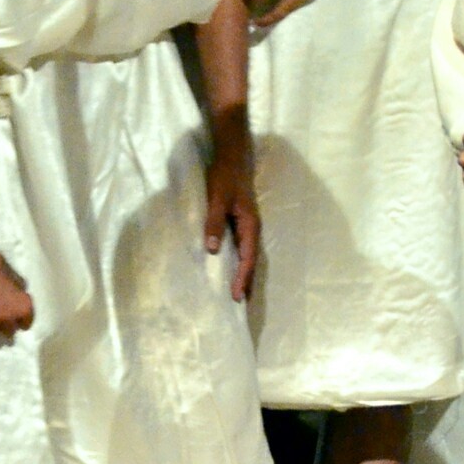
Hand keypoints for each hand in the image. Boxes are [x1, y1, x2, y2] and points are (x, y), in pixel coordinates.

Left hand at [203, 133, 258, 300]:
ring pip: (248, 256)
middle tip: (240, 306)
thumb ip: (214, 222)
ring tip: (238, 294)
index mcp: (250, 226)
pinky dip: (239, 263)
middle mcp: (252, 229)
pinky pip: (241, 248)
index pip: (247, 259)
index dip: (242, 279)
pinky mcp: (241, 222)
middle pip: (252, 262)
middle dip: (247, 283)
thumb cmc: (225, 177)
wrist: (233, 156)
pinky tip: (230, 269)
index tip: (236, 298)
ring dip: (244, 275)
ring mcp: (248, 226)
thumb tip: (211, 250)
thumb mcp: (217, 199)